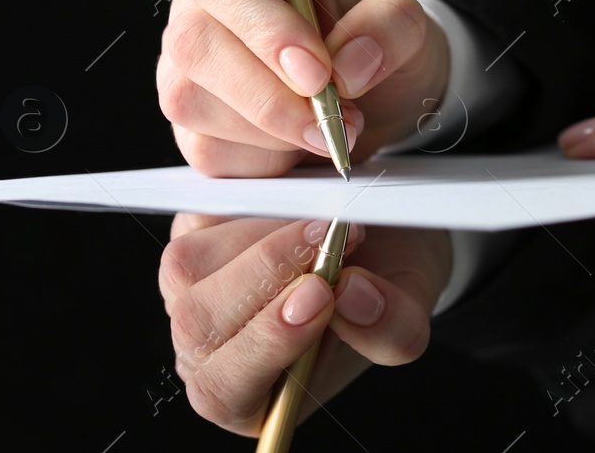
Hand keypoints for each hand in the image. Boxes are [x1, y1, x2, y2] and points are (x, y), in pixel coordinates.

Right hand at [158, 0, 450, 175]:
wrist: (374, 85)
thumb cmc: (373, 35)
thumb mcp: (404, 18)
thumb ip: (389, 26)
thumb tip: (348, 65)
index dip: (263, 28)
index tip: (316, 72)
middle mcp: (199, 1)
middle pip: (196, 47)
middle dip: (271, 98)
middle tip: (337, 119)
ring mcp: (185, 62)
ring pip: (195, 104)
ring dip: (273, 133)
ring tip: (332, 128)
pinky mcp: (191, 118)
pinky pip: (207, 150)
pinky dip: (264, 159)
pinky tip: (300, 144)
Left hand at [160, 214, 451, 434]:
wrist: (379, 244)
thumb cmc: (381, 294)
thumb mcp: (408, 321)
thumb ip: (390, 327)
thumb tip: (352, 295)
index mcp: (248, 394)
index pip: (223, 389)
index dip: (265, 343)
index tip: (319, 296)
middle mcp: (205, 350)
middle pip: (198, 322)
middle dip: (268, 272)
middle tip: (332, 236)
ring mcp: (187, 292)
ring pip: (189, 266)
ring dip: (262, 233)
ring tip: (325, 221)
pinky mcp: (189, 236)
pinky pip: (200, 215)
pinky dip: (252, 200)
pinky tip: (299, 200)